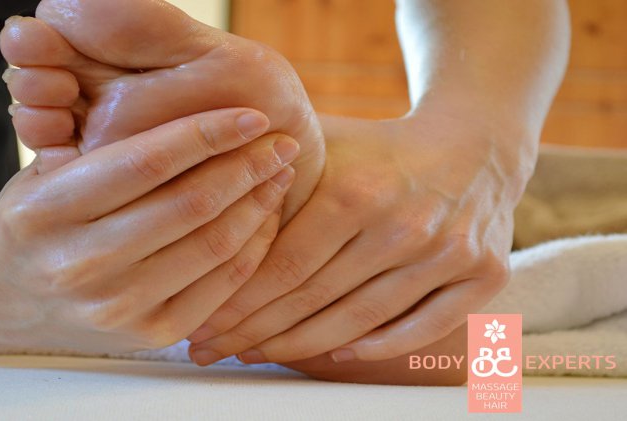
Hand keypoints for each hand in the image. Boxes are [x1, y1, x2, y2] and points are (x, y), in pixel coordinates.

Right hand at [0, 108, 299, 353]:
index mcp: (48, 211)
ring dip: (258, 204)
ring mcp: (116, 306)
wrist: (7, 299)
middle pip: (191, 205)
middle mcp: (80, 264)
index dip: (209, 133)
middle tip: (281, 143)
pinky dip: (252, 247)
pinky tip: (263, 216)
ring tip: (279, 174)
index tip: (252, 115)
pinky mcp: (148, 334)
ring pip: (214, 245)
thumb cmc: (36, 222)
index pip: (147, 161)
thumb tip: (202, 113)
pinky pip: (220, 285)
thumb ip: (106, 146)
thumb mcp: (46, 172)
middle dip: (248, 167)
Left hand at [187, 112, 524, 364]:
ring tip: (258, 354)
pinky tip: (337, 354)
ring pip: (361, 321)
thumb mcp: (324, 141)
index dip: (238, 303)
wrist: (473, 142)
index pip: (285, 266)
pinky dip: (377, 347)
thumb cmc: (380, 146)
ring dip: (303, 346)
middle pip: (317, 299)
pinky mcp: (485, 274)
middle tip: (214, 350)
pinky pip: (422, 328)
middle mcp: (406, 225)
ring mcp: (450, 253)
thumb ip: (272, 174)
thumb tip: (206, 211)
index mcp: (358, 191)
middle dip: (255, 332)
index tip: (203, 325)